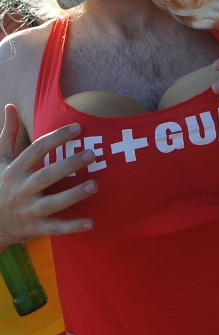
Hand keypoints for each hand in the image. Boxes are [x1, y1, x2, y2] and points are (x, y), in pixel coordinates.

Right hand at [0, 105, 97, 250]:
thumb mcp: (0, 160)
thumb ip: (9, 134)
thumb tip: (11, 106)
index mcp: (14, 171)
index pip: (36, 150)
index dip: (56, 138)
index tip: (78, 128)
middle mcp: (20, 190)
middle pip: (45, 176)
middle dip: (68, 165)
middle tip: (92, 154)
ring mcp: (28, 211)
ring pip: (52, 203)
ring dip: (73, 195)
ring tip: (94, 185)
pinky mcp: (35, 228)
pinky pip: (55, 228)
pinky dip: (72, 227)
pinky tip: (91, 223)